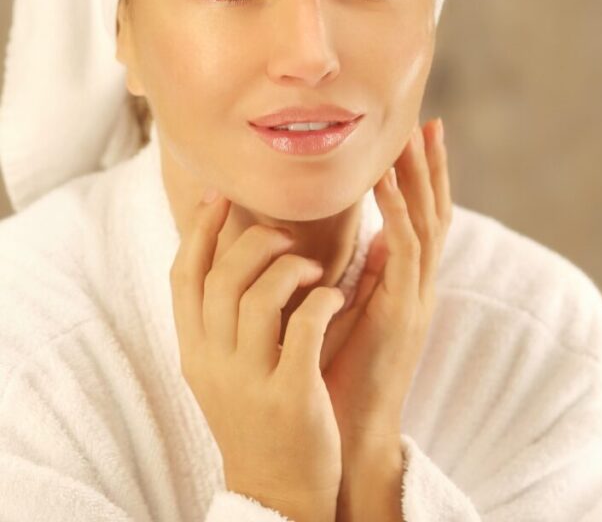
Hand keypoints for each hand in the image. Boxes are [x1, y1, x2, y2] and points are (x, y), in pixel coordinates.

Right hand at [170, 191, 346, 521]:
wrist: (277, 492)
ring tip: (314, 271)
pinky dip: (323, 301)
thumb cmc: (258, 414)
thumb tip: (236, 249)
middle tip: (287, 237)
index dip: (198, 229)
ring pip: (257, 296)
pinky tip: (335, 297)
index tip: (220, 193)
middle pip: (221, 277)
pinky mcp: (291, 395)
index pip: (182, 277)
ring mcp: (250, 381)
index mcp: (194, 351)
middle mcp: (214, 363)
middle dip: (255, 241)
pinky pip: (304, 328)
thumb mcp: (224, 368)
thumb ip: (224, 316)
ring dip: (291, 269)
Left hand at [320, 118, 451, 452]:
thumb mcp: (358, 311)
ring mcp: (417, 297)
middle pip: (436, 212)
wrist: (350, 431)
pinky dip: (400, 212)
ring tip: (414, 137)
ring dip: (421, 178)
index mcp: (409, 283)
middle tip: (431, 122)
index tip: (423, 135)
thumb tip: (376, 234)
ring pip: (428, 223)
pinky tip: (388, 183)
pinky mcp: (403, 311)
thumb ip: (371, 273)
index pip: (425, 218)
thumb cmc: (345, 372)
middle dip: (434, 166)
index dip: (426, 177)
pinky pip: (406, 251)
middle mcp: (421, 285)